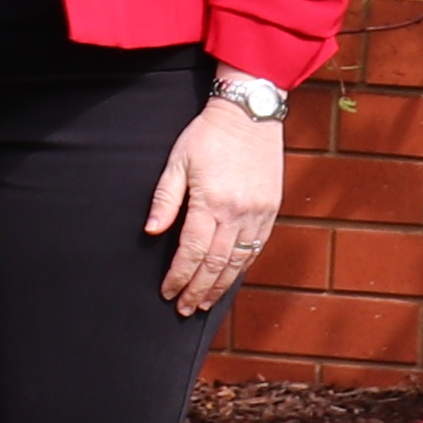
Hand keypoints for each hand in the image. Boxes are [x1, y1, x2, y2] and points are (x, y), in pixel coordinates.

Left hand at [142, 90, 286, 317]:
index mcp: (211, 202)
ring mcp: (258, 213)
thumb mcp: (178, 161)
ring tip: (205, 303)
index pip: (192, 251)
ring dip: (220, 285)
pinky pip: (256, 247)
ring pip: (238, 261)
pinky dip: (242, 267)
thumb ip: (165, 199)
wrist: (249, 114)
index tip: (168, 292)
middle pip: (215, 263)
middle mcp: (237, 213)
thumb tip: (151, 231)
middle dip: (198, 289)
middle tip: (184, 308)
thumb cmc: (208, 135)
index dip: (179, 275)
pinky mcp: (271, 210)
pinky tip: (230, 278)